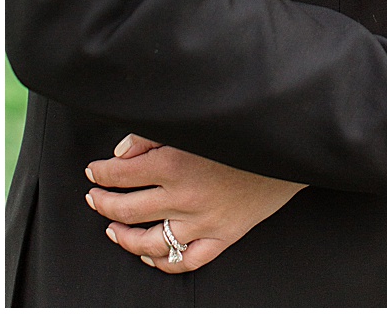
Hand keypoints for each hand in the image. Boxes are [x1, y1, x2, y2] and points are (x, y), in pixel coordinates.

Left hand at [85, 135, 303, 272]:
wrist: (292, 145)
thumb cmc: (247, 131)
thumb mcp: (195, 124)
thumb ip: (154, 135)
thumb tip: (123, 152)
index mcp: (175, 164)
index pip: (120, 173)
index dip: (100, 173)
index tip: (95, 171)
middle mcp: (185, 197)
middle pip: (126, 209)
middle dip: (103, 203)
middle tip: (96, 198)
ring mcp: (203, 221)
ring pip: (148, 242)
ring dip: (123, 236)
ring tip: (114, 228)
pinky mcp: (223, 235)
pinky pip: (185, 261)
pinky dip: (162, 262)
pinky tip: (149, 254)